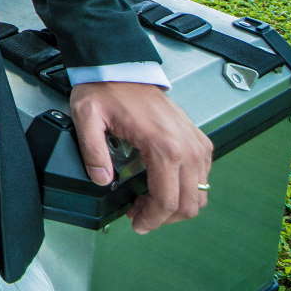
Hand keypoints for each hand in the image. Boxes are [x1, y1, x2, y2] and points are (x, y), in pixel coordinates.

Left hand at [69, 81, 213, 233]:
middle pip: (189, 203)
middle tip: (139, 215)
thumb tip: (102, 181)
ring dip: (177, 204)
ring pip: (199, 192)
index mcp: (163, 146)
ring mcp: (196, 143)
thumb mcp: (87, 119)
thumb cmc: (106, 90)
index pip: (167, 201)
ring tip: (149, 201)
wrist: (122, 67)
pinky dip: (186, 188)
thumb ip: (92, 153)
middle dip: (164, 217)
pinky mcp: (198, 139)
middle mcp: (186, 147)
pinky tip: (162, 184)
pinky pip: (202, 175)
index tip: (136, 223)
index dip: (152, 220)